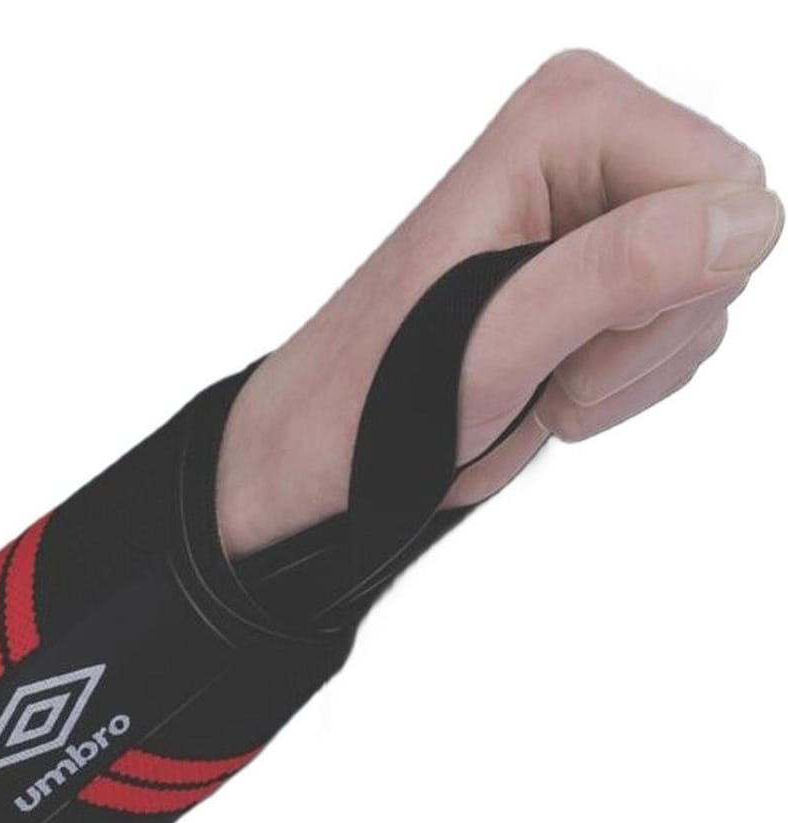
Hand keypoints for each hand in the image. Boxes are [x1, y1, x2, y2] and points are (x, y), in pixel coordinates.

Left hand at [217, 50, 782, 556]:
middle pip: (726, 239)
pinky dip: (623, 382)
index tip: (580, 330)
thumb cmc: (379, 386)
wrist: (342, 437)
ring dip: (627, 368)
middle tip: (550, 363)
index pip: (725, 182)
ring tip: (540, 376)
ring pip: (707, 295)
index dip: (672, 281)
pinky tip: (553, 384)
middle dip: (645, 334)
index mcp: (568, 119)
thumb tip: (749, 221)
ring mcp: (601, 218)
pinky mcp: (603, 279)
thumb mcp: (498, 335)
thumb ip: (620, 270)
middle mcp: (592, 151)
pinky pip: (680, 332)